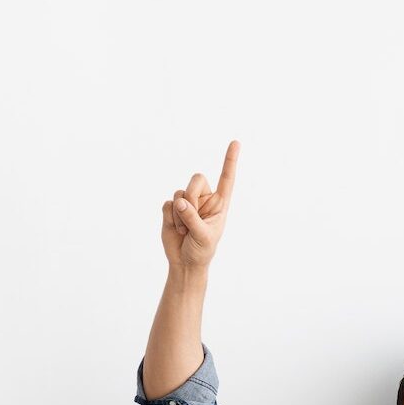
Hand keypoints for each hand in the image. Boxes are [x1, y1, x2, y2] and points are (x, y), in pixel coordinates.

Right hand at [160, 140, 238, 270]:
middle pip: (196, 179)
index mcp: (219, 203)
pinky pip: (167, 204)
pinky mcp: (171, 209)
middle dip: (191, 197)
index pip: (227, 178)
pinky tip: (176, 229)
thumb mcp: (204, 236)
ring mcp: (188, 203)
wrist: (185, 262)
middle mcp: (204, 199)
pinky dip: (169, 218)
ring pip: (179, 193)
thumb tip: (180, 202)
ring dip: (179, 214)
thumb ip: (193, 219)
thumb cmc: (202, 249)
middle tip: (191, 217)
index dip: (230, 160)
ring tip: (185, 230)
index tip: (236, 142)